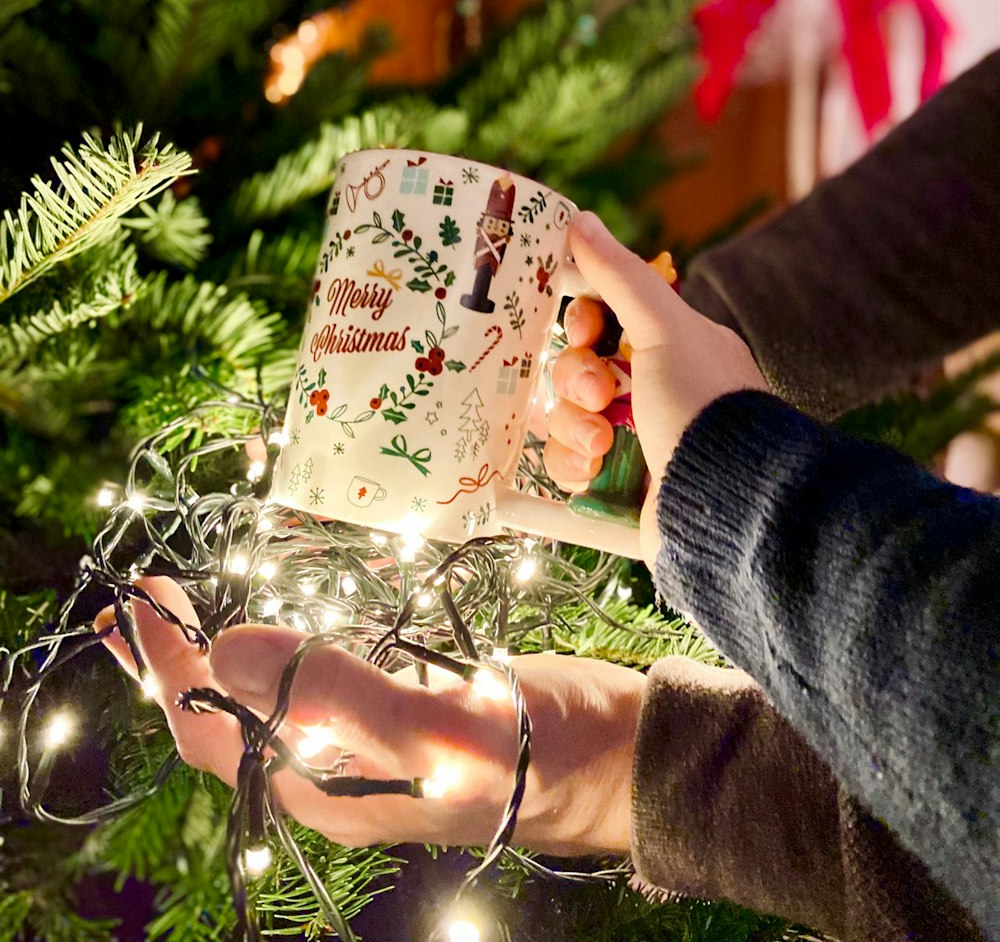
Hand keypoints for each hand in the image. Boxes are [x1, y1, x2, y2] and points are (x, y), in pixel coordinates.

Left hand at [97, 576, 644, 855]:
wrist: (630, 763)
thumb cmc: (548, 751)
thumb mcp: (445, 727)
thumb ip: (338, 696)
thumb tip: (226, 655)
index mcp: (328, 785)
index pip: (215, 728)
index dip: (168, 667)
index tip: (141, 599)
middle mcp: (335, 774)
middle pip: (226, 720)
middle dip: (173, 662)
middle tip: (138, 598)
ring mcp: (367, 749)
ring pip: (264, 703)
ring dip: (216, 656)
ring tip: (182, 612)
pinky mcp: (400, 718)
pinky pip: (309, 686)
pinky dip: (273, 650)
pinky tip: (275, 628)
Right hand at [544, 212, 767, 567]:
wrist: (730, 500)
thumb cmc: (706, 405)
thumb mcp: (667, 329)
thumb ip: (621, 276)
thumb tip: (581, 220)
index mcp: (666, 348)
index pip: (599, 321)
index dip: (581, 323)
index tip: (587, 331)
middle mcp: (646, 392)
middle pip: (571, 367)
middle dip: (575, 379)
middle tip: (601, 394)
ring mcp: (628, 440)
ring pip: (561, 415)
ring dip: (572, 425)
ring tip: (604, 443)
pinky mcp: (612, 487)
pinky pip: (564, 463)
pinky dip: (571, 465)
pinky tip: (595, 470)